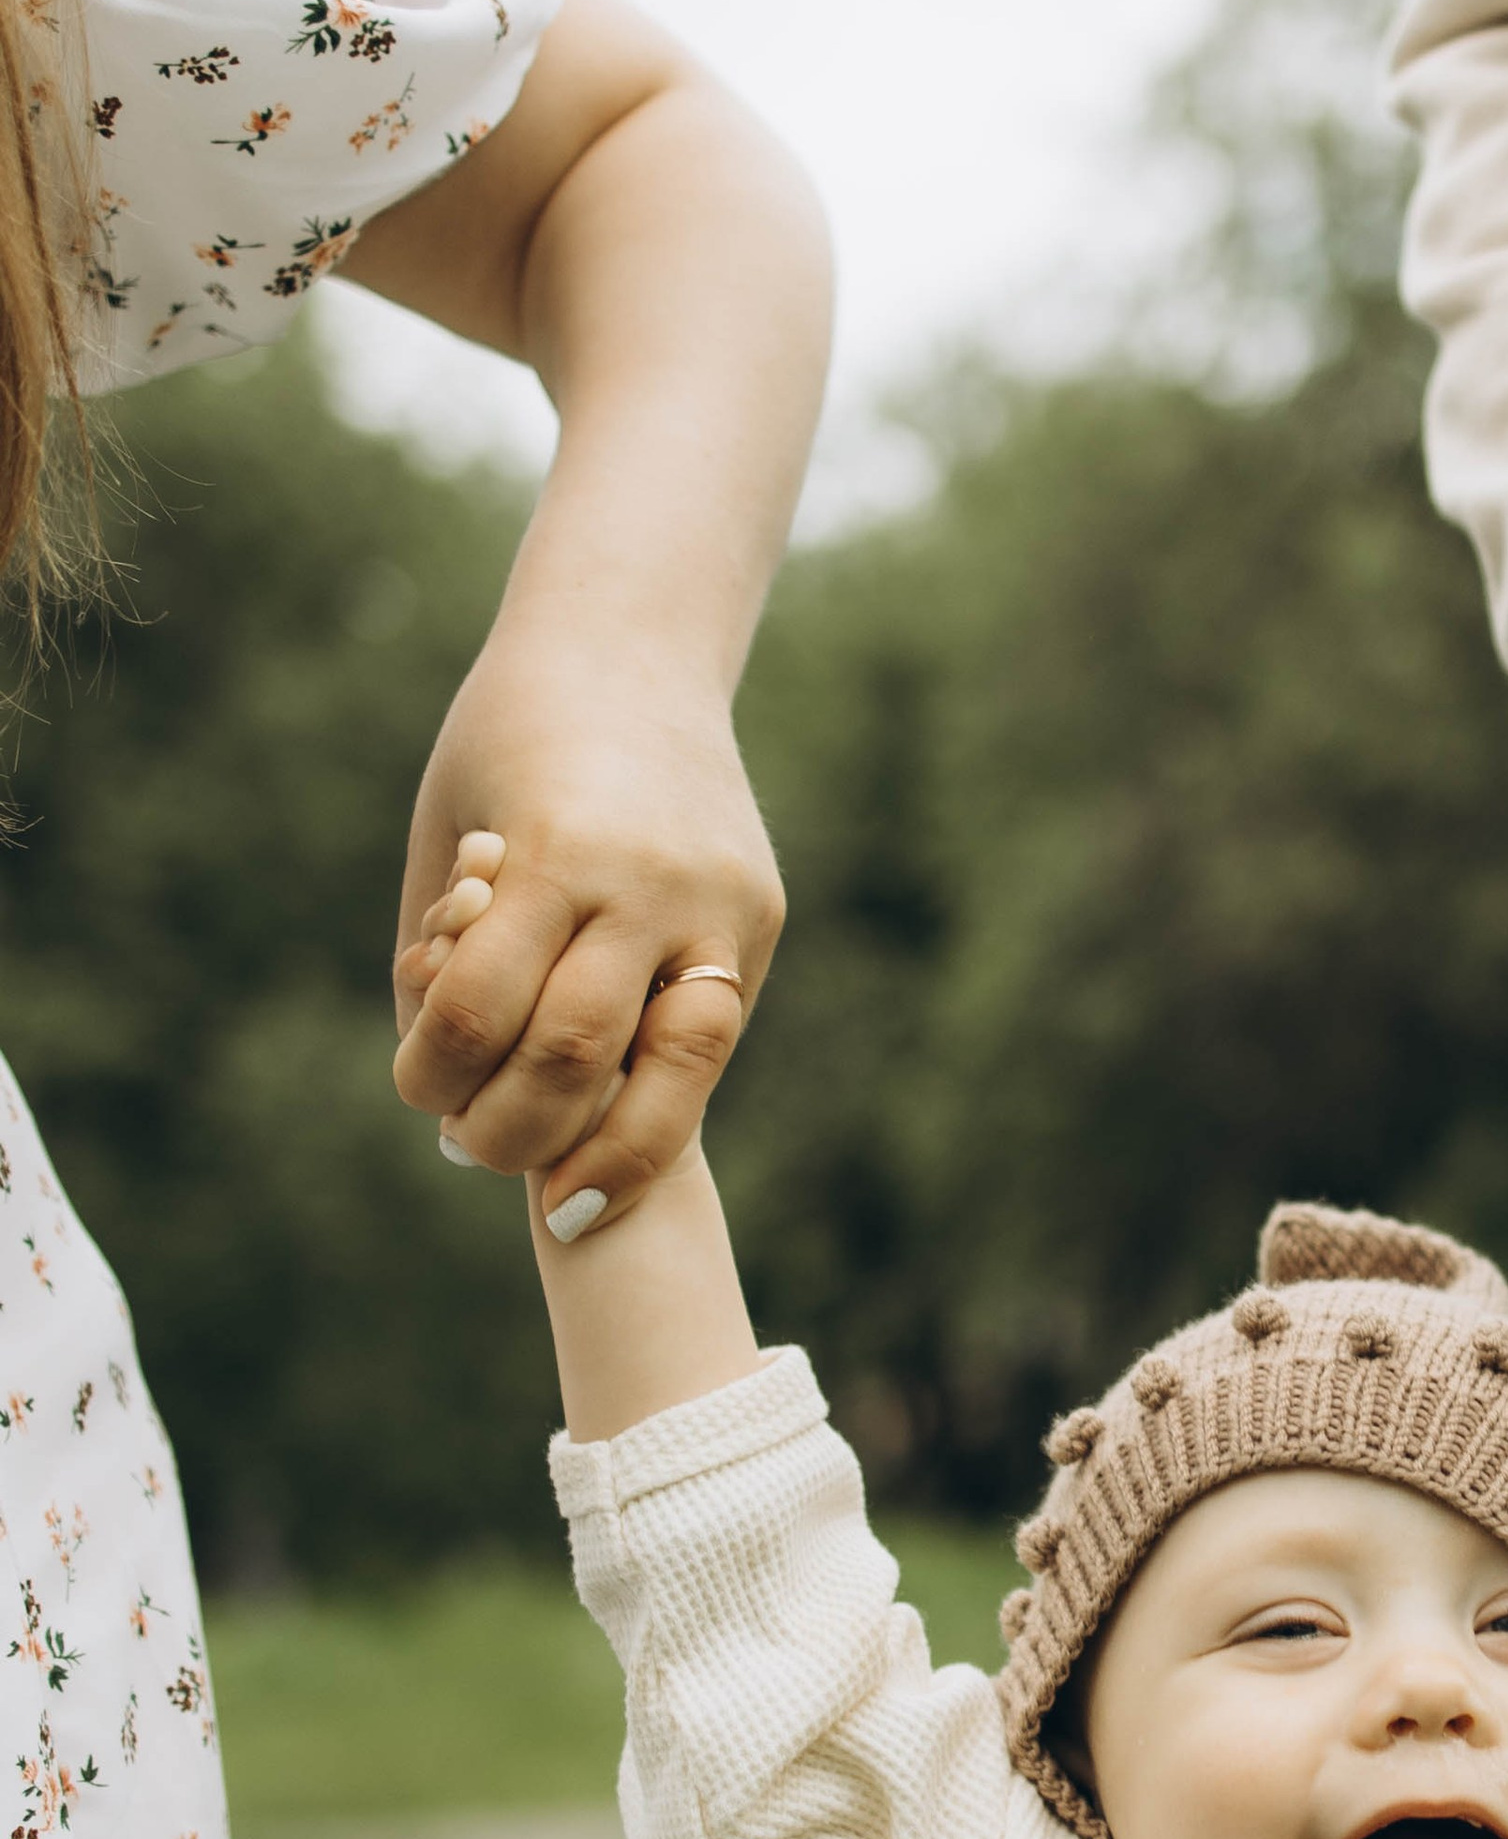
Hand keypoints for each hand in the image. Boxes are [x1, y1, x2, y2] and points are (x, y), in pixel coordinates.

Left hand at [390, 634, 783, 1230]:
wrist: (630, 645)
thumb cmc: (508, 740)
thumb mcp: (449, 829)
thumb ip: (445, 952)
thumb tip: (447, 1083)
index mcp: (551, 849)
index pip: (477, 1011)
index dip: (434, 1076)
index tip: (419, 1096)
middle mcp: (647, 882)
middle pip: (571, 1059)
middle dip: (510, 1133)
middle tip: (470, 1151)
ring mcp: (718, 905)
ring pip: (673, 1076)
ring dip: (606, 1154)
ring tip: (557, 1192)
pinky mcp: (757, 920)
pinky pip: (707, 1042)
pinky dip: (657, 1101)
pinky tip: (616, 1138)